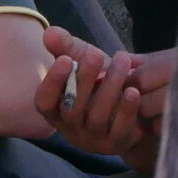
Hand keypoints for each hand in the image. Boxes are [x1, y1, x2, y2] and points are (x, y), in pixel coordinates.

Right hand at [33, 29, 170, 172]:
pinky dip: (126, 109)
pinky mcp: (117, 143)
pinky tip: (133, 91)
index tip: (66, 59)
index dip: (52, 82)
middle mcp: (70, 128)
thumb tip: (50, 34)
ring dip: (110, 87)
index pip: (44, 101)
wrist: (127, 106)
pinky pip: (120, 129)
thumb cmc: (96, 81)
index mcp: (55, 109)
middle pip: (72, 109)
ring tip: (122, 61)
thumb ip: (64, 47)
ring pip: (97, 116)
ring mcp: (94, 139)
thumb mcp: (80, 60)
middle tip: (96, 54)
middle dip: (84, 79)